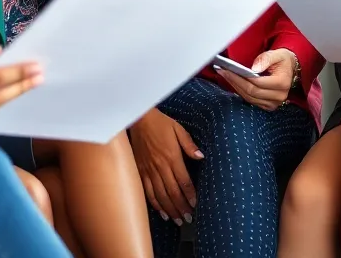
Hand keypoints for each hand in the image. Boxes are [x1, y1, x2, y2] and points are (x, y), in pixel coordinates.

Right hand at [129, 108, 202, 224]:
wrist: (138, 120)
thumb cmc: (160, 123)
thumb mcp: (178, 129)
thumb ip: (189, 144)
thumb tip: (201, 156)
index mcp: (171, 157)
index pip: (183, 181)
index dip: (190, 195)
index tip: (196, 205)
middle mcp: (160, 167)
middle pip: (173, 193)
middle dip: (181, 207)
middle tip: (189, 219)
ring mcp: (149, 170)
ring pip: (160, 196)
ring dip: (170, 210)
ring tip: (178, 220)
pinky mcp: (140, 171)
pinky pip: (148, 192)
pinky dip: (155, 204)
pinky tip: (162, 213)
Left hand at [217, 49, 296, 110]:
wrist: (290, 69)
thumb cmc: (283, 60)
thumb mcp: (277, 54)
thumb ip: (266, 59)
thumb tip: (253, 68)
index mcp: (282, 83)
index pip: (258, 82)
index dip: (241, 77)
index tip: (228, 69)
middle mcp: (279, 96)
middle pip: (252, 92)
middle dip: (235, 81)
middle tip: (222, 71)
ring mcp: (274, 103)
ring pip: (249, 98)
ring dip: (235, 87)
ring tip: (224, 75)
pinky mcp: (268, 106)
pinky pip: (251, 101)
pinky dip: (240, 92)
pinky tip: (233, 82)